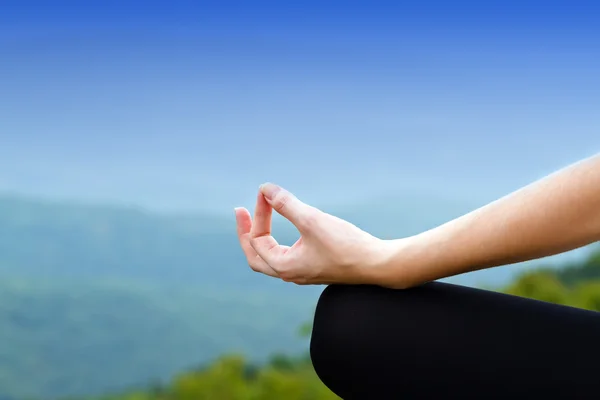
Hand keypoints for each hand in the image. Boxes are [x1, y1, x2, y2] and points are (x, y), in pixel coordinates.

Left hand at [234, 183, 391, 284]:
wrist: (378, 264)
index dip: (258, 213)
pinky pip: (286, 257)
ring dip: (262, 238)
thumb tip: (265, 188)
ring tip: (260, 219)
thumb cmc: (346, 245)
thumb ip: (287, 204)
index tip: (265, 192)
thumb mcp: (312, 220)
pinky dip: (278, 242)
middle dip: (246, 233)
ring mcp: (303, 273)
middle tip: (242, 212)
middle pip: (255, 257)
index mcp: (284, 266)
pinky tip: (286, 231)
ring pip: (271, 259)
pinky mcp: (315, 268)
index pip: (258, 238)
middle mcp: (290, 273)